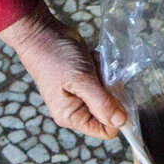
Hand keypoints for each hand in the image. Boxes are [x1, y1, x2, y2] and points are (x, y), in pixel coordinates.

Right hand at [0, 1, 126, 139]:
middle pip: (110, 112)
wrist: (42, 33)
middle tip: (100, 76)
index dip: (117, 117)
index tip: (116, 96)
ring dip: (107, 79)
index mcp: (72, 116)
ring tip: (92, 66)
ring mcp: (83, 96)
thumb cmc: (56, 58)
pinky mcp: (87, 81)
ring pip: (111, 95)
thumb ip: (102, 103)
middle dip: (111, 93)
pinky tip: (91, 60)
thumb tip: (120, 122)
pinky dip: (103, 69)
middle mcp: (77, 110)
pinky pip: (106, 81)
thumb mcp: (81, 81)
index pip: (105, 131)